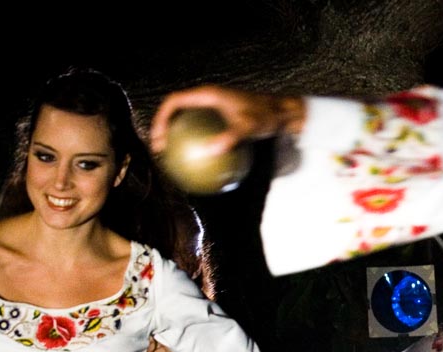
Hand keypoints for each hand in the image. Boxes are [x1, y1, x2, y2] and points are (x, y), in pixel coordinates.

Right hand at [150, 86, 305, 154]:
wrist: (283, 112)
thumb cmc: (268, 116)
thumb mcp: (250, 128)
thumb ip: (230, 137)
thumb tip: (210, 151)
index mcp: (207, 95)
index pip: (174, 102)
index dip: (161, 118)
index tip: (159, 139)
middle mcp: (207, 99)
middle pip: (176, 111)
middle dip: (163, 128)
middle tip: (160, 151)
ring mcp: (213, 109)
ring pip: (187, 121)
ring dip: (177, 137)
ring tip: (173, 159)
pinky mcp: (220, 119)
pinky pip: (202, 130)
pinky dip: (196, 144)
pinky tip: (200, 165)